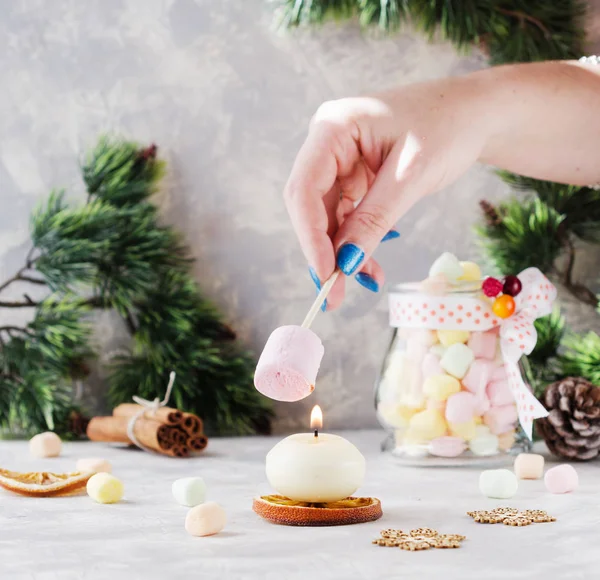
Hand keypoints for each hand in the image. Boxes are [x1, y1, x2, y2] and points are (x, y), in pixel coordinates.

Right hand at [284, 75, 489, 309]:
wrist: (476, 113)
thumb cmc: (449, 126)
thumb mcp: (412, 175)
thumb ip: (374, 219)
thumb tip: (345, 264)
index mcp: (333, 127)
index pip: (305, 188)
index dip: (310, 235)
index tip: (326, 275)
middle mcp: (328, 143)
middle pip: (310, 206)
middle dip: (323, 250)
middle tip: (335, 295)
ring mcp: (340, 161)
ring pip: (328, 216)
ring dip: (342, 251)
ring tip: (366, 281)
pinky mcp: (355, 177)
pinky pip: (348, 216)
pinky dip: (358, 242)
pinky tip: (370, 266)